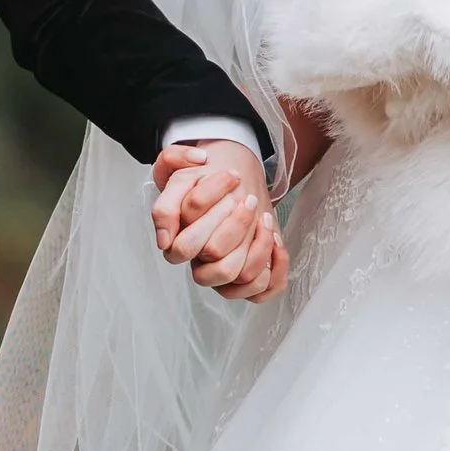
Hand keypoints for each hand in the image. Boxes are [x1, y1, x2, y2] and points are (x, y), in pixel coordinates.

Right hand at [151, 139, 287, 303]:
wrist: (235, 181)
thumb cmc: (206, 177)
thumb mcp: (180, 162)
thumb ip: (173, 160)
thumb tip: (195, 166)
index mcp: (177, 238)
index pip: (183, 246)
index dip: (207, 212)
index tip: (230, 178)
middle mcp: (199, 260)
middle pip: (213, 255)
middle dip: (236, 223)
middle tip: (248, 199)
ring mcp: (223, 271)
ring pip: (238, 274)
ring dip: (258, 243)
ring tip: (265, 217)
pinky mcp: (249, 278)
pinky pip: (260, 291)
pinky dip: (275, 267)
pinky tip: (277, 241)